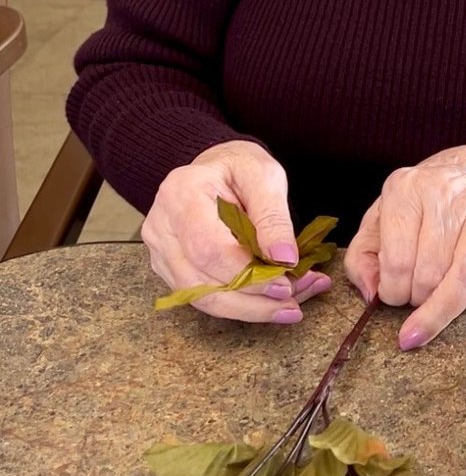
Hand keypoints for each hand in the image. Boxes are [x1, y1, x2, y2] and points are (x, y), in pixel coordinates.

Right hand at [141, 140, 330, 322]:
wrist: (217, 166)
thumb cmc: (240, 167)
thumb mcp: (264, 176)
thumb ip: (273, 216)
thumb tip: (284, 259)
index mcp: (181, 194)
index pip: (208, 247)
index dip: (246, 273)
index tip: (285, 282)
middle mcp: (161, 227)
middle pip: (200, 282)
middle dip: (252, 300)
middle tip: (294, 304)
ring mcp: (161, 252)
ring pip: (201, 298)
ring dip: (249, 309)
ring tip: (290, 307)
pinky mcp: (170, 270)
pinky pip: (203, 297)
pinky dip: (241, 304)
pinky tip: (272, 301)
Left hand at [343, 143, 465, 348]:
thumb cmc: (434, 201)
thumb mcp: (387, 216)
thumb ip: (364, 254)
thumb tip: (370, 294)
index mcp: (402, 188)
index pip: (391, 260)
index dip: (389, 289)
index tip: (394, 291)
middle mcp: (435, 192)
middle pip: (415, 274)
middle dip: (413, 295)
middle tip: (420, 286)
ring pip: (440, 280)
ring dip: (433, 300)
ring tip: (437, 285)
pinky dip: (447, 308)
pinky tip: (433, 322)